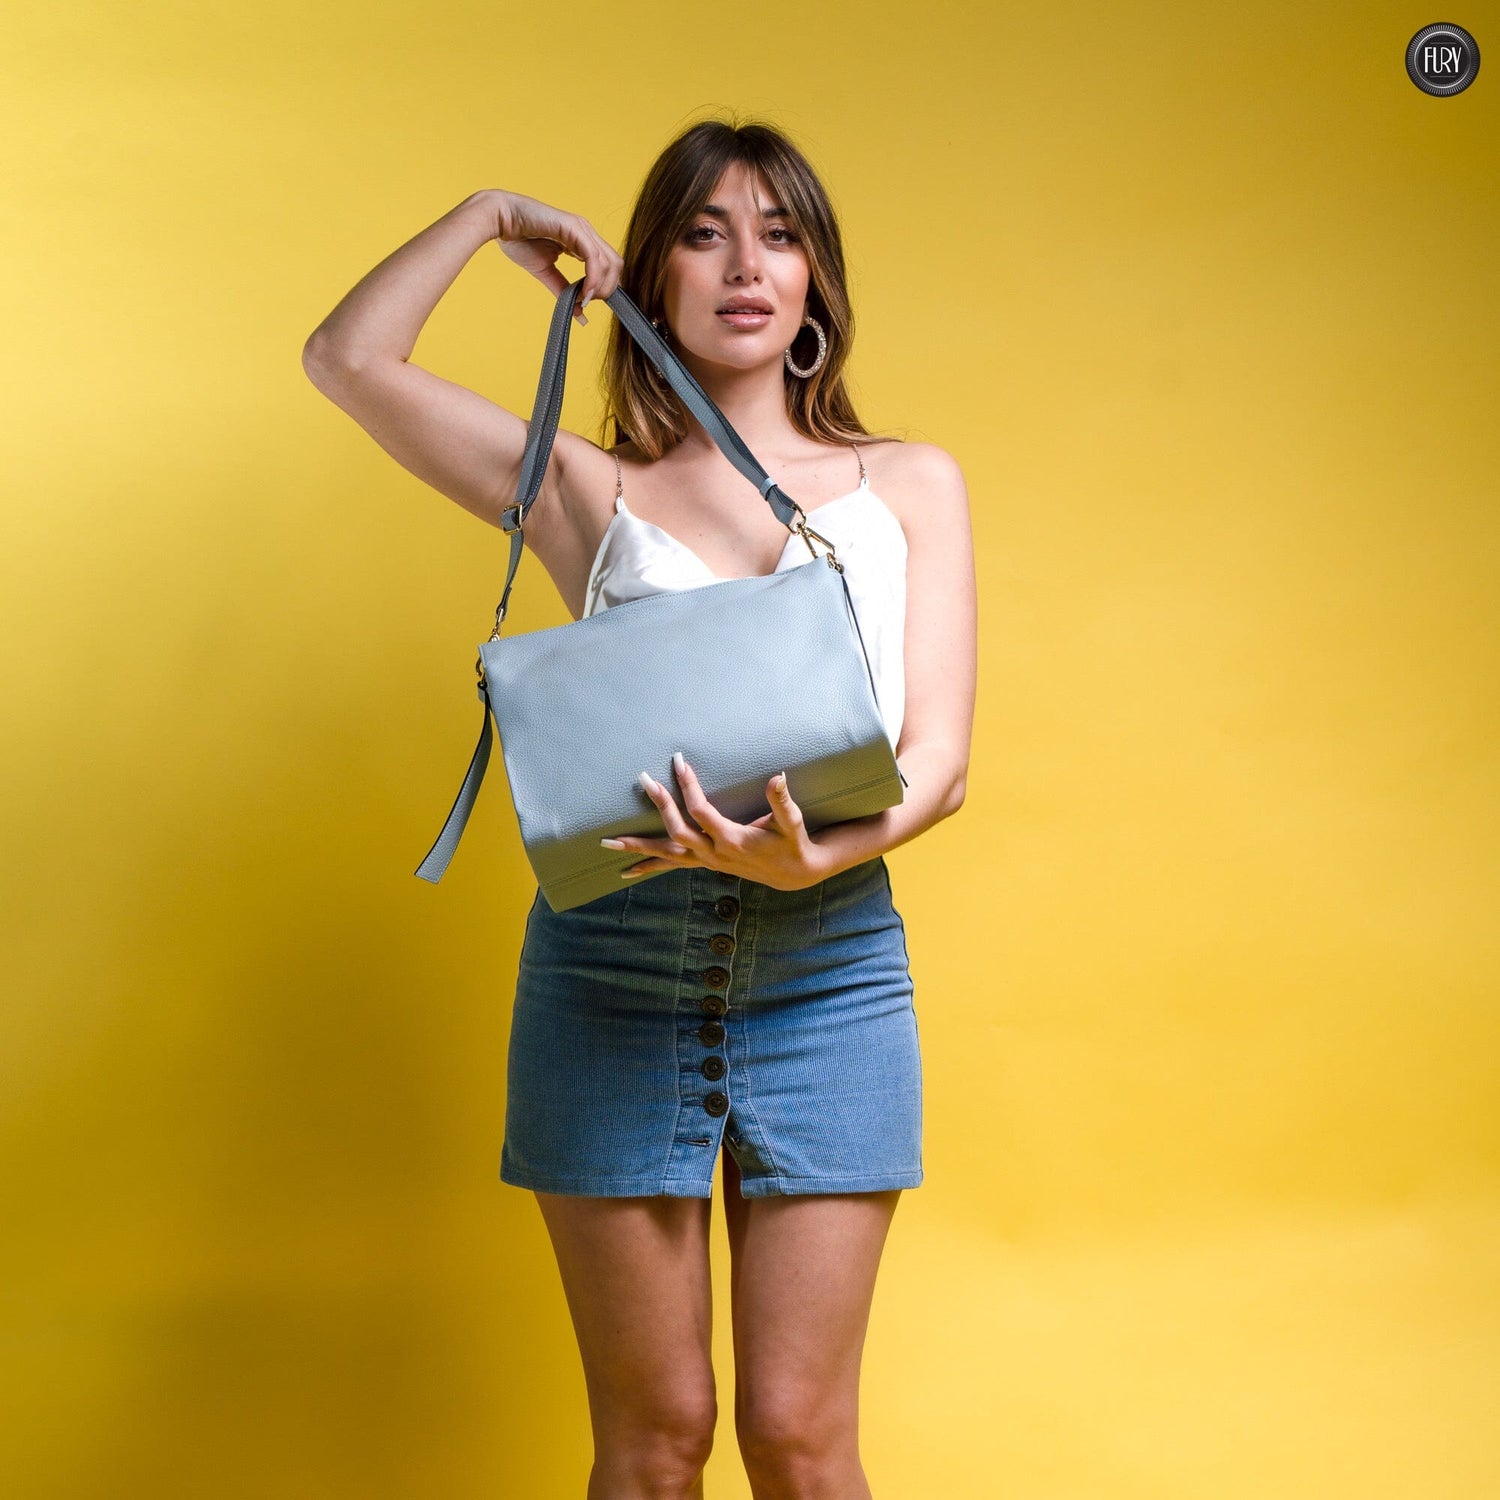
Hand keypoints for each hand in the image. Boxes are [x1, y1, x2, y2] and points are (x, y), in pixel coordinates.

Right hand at [484, 190, 622, 324]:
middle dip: (607, 289)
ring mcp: (582, 228)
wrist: (499, 218)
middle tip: (587, 303)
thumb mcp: (546, 271)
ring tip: (583, 299)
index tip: (587, 303)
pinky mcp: (573, 227)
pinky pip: (593, 256)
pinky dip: (593, 278)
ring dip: (601, 286)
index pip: (609, 267)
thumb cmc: (518, 240)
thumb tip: (580, 315)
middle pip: (616, 265)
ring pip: (609, 262)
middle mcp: (586, 233)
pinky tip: (584, 292)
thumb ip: (563, 290)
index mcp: (582, 241)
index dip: (605, 288)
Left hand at [601, 753, 830, 890]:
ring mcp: (707, 861)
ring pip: (666, 855)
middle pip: (677, 832)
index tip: (678, 762)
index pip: (701, 811)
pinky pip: (671, 866)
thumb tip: (777, 777)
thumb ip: (782, 801)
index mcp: (733, 840)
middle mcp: (715, 854)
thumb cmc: (793, 842)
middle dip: (659, 806)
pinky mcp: (705, 863)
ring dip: (637, 848)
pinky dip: (647, 866)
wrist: (794, 873)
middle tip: (644, 779)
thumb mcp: (793, 822)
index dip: (688, 787)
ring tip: (607, 842)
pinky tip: (625, 870)